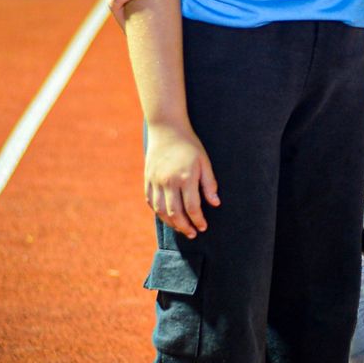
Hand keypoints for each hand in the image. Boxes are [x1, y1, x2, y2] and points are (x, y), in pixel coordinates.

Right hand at [146, 121, 219, 237]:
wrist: (167, 129)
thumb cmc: (190, 145)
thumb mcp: (204, 162)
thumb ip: (209, 184)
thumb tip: (215, 204)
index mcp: (185, 177)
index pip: (192, 207)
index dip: (198, 220)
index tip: (203, 227)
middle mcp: (168, 181)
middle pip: (175, 213)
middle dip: (184, 227)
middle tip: (192, 234)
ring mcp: (156, 181)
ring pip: (161, 210)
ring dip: (171, 223)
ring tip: (180, 228)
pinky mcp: (147, 179)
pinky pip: (151, 201)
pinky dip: (158, 212)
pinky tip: (167, 216)